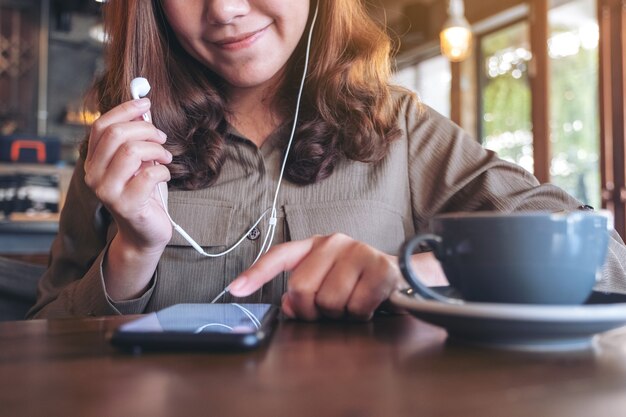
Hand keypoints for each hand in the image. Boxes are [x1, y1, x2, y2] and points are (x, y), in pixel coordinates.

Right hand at [84, 98, 172, 251]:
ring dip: (156, 149)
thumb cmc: (143, 194)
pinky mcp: (126, 204)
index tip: (145, 102)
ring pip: (131, 151)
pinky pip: (148, 174)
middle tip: (161, 138)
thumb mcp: (138, 162)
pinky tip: (164, 176)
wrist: (144, 233)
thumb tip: (144, 106)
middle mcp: (93, 175)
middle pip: (116, 135)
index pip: (101, 126)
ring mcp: (107, 191)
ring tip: (164, 158)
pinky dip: (163, 170)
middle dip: (145, 130)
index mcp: (92, 161)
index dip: (125, 110)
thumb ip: (136, 138)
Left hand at [228, 233, 419, 320]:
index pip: (279, 256)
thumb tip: (289, 307)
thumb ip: (302, 294)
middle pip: (301, 288)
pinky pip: (357, 307)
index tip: (235, 290)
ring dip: (340, 314)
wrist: (402, 276)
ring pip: (330, 301)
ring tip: (351, 304)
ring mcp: (358, 251)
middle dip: (313, 310)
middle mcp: (334, 242)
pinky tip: (368, 304)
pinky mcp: (381, 267)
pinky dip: (361, 314)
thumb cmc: (357, 283)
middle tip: (328, 310)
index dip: (255, 274)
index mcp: (314, 246)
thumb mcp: (326, 285)